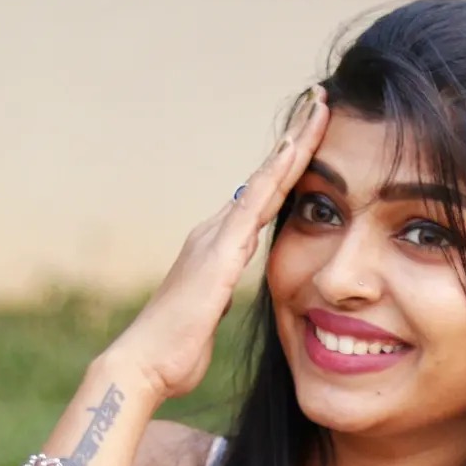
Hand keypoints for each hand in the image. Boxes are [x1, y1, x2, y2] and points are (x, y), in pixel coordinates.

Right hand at [105, 86, 328, 403]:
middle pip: (265, 177)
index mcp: (219, 248)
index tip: (312, 136)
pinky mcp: (218, 253)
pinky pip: (254, 205)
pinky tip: (294, 151)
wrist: (144, 365)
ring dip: (291, 145)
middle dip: (294, 139)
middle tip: (321, 101)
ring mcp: (215, 238)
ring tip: (316, 110)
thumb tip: (229, 291)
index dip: (288, 167)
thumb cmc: (176, 352)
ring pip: (263, 180)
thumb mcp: (209, 316)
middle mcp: (215, 232)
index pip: (263, 198)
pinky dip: (275, 175)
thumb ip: (221, 295)